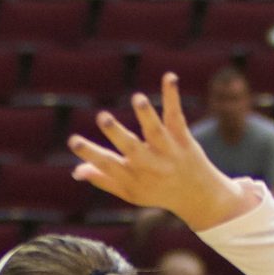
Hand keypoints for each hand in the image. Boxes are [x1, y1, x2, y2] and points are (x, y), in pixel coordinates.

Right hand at [66, 76, 251, 232]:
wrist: (200, 197)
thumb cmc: (158, 191)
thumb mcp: (130, 192)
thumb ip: (103, 179)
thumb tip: (76, 170)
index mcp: (133, 178)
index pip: (108, 165)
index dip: (90, 154)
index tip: (73, 141)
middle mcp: (150, 166)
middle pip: (132, 149)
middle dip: (117, 133)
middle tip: (103, 117)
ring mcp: (168, 152)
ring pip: (156, 132)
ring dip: (147, 115)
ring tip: (137, 99)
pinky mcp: (183, 139)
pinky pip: (176, 116)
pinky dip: (172, 96)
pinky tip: (169, 77)